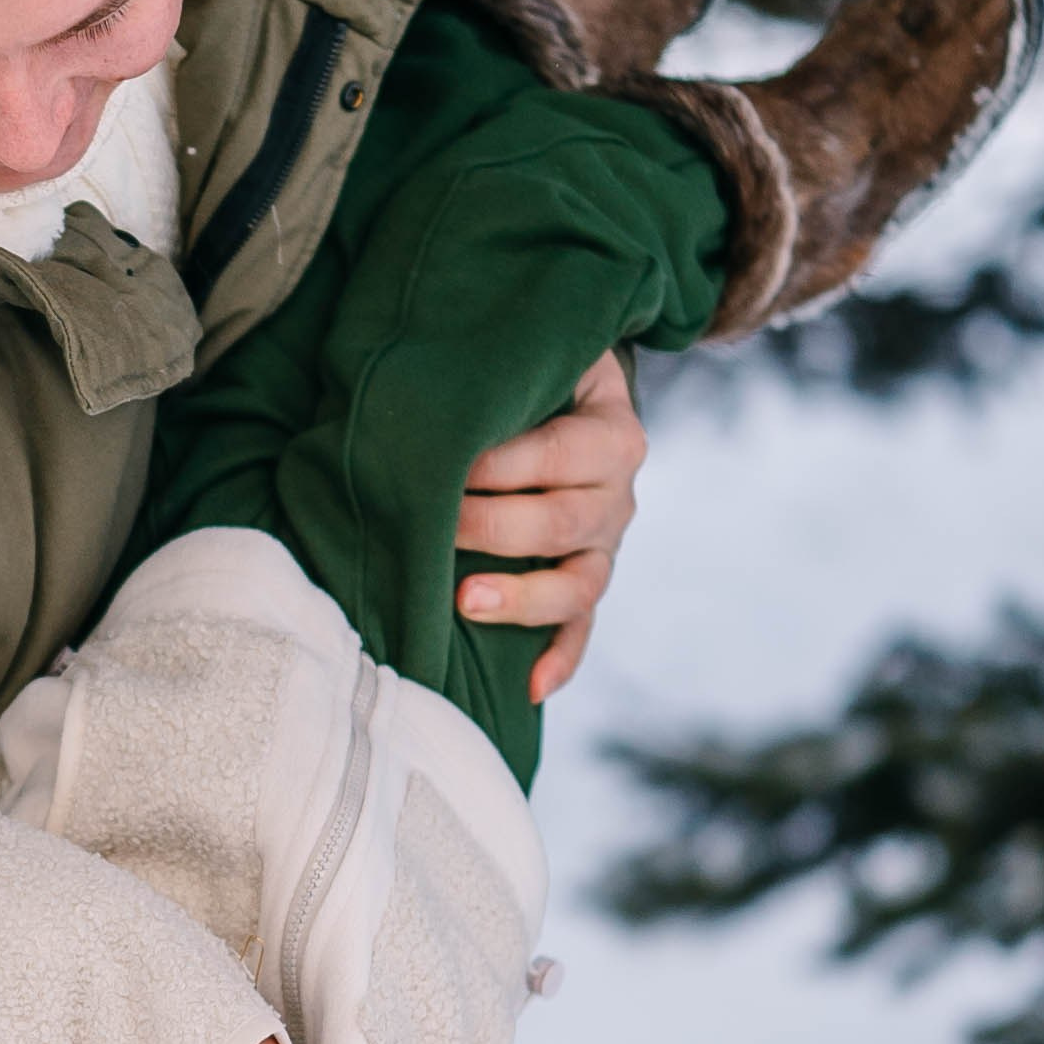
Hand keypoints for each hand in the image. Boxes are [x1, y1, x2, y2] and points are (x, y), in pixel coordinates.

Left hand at [454, 351, 644, 702]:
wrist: (571, 399)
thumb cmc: (529, 377)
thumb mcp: (531, 356)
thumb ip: (501, 368)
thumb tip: (425, 386)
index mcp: (612, 432)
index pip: (558, 453)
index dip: (501, 463)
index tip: (446, 464)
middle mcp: (618, 495)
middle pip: (563, 522)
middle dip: (495, 527)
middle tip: (437, 525)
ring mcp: (605, 548)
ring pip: (576, 586)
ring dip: (521, 598)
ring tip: (463, 602)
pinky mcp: (587, 584)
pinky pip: (580, 631)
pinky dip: (559, 660)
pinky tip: (529, 687)